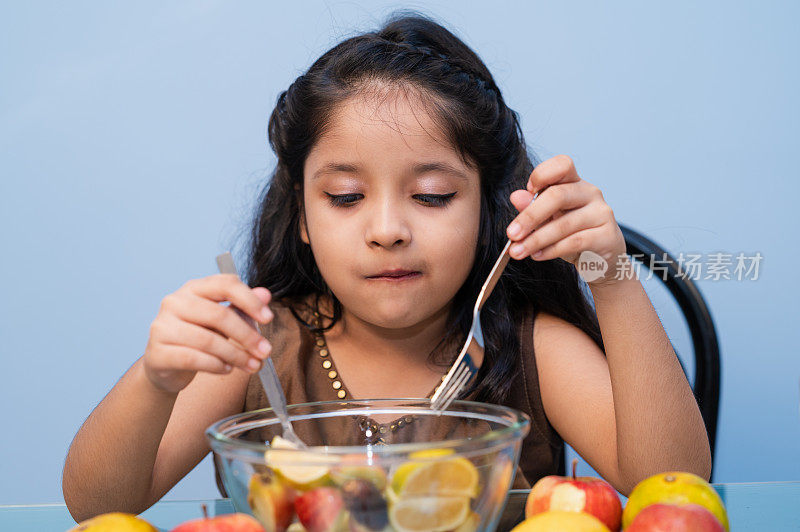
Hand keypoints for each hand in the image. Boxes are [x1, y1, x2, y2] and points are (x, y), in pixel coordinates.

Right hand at [143, 275, 273, 393]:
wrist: (166, 366)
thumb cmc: (198, 338)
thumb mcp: (222, 321)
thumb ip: (242, 307)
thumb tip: (266, 294)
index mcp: (193, 288)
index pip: (225, 284)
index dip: (250, 301)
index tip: (268, 318)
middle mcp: (174, 302)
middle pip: (219, 315)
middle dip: (247, 336)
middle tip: (265, 352)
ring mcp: (162, 327)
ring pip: (208, 340)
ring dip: (236, 355)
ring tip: (251, 365)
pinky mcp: (157, 353)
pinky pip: (193, 359)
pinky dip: (216, 366)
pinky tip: (227, 369)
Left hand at [506, 155, 626, 286]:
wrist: (601, 259)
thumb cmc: (572, 233)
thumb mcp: (549, 219)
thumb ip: (532, 207)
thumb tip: (516, 197)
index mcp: (574, 183)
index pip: (562, 165)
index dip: (542, 174)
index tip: (527, 191)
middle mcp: (590, 193)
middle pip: (558, 195)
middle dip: (530, 216)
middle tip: (512, 234)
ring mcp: (601, 213)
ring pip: (564, 224)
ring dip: (536, 239)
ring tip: (518, 251)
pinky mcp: (606, 236)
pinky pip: (574, 242)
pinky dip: (551, 250)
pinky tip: (537, 255)